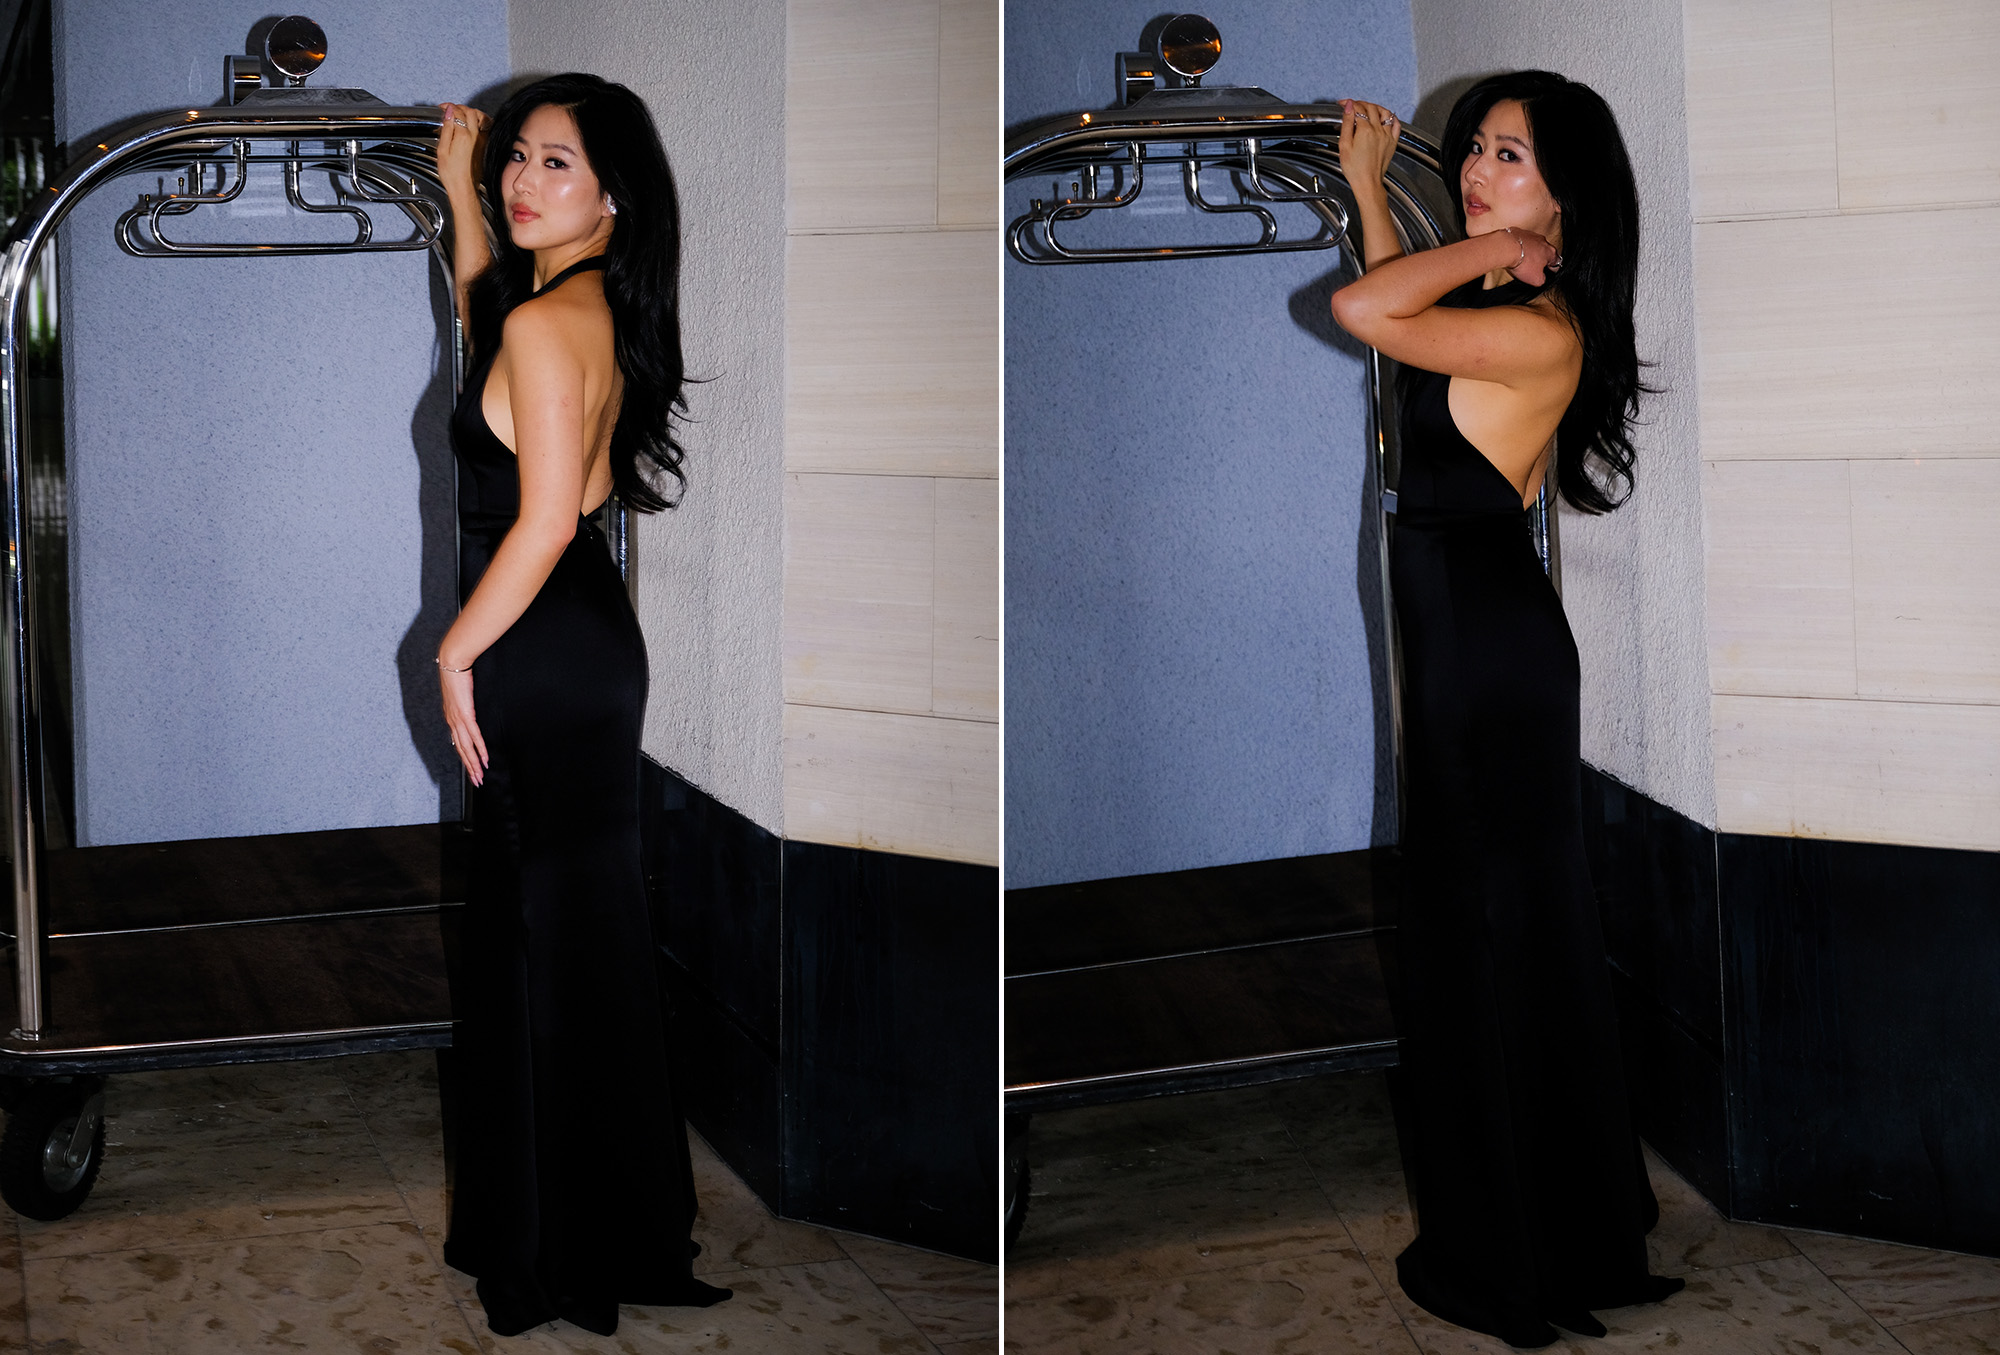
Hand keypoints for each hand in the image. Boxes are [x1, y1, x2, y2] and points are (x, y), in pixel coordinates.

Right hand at [436, 102, 488, 197]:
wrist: (464, 188)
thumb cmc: (452, 174)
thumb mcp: (442, 150)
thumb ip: (446, 129)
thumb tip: (448, 113)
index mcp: (463, 136)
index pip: (457, 111)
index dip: (449, 106)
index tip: (443, 107)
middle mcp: (476, 136)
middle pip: (471, 111)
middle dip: (459, 107)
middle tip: (450, 110)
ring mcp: (482, 140)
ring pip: (481, 117)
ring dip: (471, 112)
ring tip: (460, 114)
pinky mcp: (485, 145)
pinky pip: (485, 126)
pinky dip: (478, 120)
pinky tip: (471, 124)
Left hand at [439, 662, 488, 786]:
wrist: (452, 662)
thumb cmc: (457, 673)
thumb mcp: (460, 691)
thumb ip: (464, 701)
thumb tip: (470, 704)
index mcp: (451, 717)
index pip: (458, 742)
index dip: (465, 758)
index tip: (471, 769)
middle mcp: (452, 721)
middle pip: (461, 750)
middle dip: (469, 768)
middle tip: (477, 781)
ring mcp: (458, 719)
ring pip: (466, 748)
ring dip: (474, 764)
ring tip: (480, 776)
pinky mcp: (465, 714)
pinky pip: (474, 736)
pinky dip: (480, 749)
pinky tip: (485, 759)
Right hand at [1338, 99, 1400, 191]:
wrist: (1367, 183)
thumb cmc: (1355, 169)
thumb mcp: (1344, 145)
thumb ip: (1347, 123)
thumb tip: (1349, 106)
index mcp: (1365, 130)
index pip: (1358, 108)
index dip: (1350, 103)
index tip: (1344, 104)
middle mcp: (1378, 131)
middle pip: (1371, 107)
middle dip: (1361, 103)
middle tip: (1353, 106)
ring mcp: (1387, 136)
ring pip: (1385, 112)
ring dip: (1376, 106)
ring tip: (1368, 108)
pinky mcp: (1392, 142)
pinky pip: (1396, 124)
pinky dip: (1391, 116)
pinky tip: (1386, 117)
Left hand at [1501, 226, 1561, 286]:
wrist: (1505, 248)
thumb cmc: (1522, 262)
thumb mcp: (1536, 279)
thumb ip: (1542, 280)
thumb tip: (1541, 278)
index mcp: (1551, 252)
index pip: (1555, 263)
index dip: (1550, 270)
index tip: (1544, 273)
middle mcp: (1543, 241)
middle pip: (1543, 254)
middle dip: (1537, 262)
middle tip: (1529, 269)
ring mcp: (1531, 235)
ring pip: (1532, 247)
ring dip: (1528, 254)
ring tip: (1519, 261)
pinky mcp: (1519, 232)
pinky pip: (1521, 242)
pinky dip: (1518, 248)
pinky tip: (1513, 254)